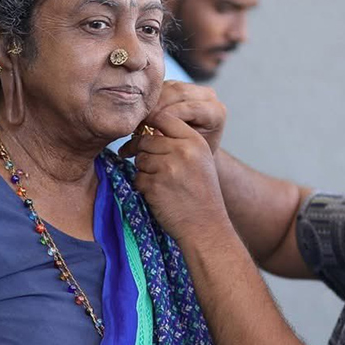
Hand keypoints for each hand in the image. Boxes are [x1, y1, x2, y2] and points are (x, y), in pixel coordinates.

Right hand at [125, 80, 226, 156]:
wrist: (196, 151)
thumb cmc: (194, 155)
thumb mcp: (187, 149)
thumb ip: (176, 139)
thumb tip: (155, 134)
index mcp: (216, 112)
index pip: (189, 107)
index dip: (166, 115)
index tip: (148, 126)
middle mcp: (208, 97)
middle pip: (179, 92)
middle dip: (157, 105)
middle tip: (140, 118)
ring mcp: (195, 88)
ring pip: (169, 86)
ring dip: (151, 99)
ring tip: (139, 114)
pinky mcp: (181, 86)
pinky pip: (163, 85)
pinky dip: (150, 97)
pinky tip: (141, 109)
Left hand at [131, 113, 231, 243]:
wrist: (206, 226)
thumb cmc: (201, 194)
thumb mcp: (199, 160)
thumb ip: (179, 142)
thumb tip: (147, 130)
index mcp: (195, 141)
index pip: (164, 118)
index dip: (149, 124)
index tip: (143, 133)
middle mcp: (182, 151)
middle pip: (146, 140)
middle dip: (141, 151)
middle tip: (149, 164)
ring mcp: (168, 167)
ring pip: (140, 159)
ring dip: (144, 171)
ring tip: (161, 183)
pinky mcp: (155, 184)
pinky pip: (138, 178)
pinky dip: (143, 187)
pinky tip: (159, 195)